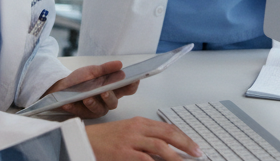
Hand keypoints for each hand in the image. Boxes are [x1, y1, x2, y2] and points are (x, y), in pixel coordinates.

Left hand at [44, 60, 138, 118]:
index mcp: (112, 89)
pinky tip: (68, 103)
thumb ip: (105, 69)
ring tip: (86, 98)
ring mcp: (96, 109)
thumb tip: (119, 64)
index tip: (134, 80)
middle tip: (104, 92)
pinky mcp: (83, 114)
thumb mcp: (92, 71)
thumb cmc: (81, 80)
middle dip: (110, 97)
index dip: (132, 86)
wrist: (62, 87)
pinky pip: (80, 112)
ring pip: (99, 110)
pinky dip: (74, 107)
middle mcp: (106, 101)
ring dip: (93, 104)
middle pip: (114, 102)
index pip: (126, 90)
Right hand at [85, 117, 200, 160]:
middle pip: (168, 134)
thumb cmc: (103, 140)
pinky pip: (146, 160)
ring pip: (161, 146)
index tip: (193, 146)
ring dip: (177, 156)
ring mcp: (130, 141)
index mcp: (138, 122)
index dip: (183, 137)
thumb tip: (165, 148)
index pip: (167, 128)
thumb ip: (144, 138)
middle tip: (198, 153)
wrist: (81, 141)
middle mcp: (136, 129)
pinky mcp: (124, 154)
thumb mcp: (126, 133)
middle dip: (186, 144)